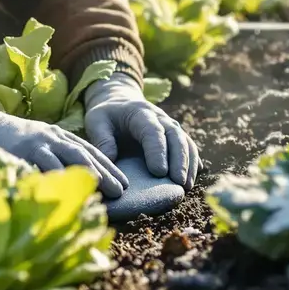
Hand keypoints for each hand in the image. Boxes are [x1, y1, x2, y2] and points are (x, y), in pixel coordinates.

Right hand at [0, 96, 128, 197]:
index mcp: (56, 135)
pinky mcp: (18, 151)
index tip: (124, 183)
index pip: (89, 150)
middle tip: (121, 191)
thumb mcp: (35, 140)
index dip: (108, 166)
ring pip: (66, 160)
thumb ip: (52, 155)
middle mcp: (50, 137)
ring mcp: (34, 143)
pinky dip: (53, 179)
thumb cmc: (5, 137)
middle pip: (84, 155)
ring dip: (86, 175)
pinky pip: (38, 167)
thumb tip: (74, 181)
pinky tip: (65, 193)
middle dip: (105, 172)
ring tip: (102, 191)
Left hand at [84, 74, 199, 189]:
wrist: (120, 103)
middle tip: (179, 182)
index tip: (159, 172)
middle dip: (180, 160)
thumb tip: (111, 160)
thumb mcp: (96, 121)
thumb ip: (102, 139)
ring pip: (186, 142)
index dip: (158, 151)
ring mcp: (170, 126)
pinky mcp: (175, 135)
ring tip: (186, 186)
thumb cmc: (107, 115)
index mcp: (140, 113)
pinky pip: (188, 147)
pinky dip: (192, 162)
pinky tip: (191, 179)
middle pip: (175, 136)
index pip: (153, 131)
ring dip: (189, 163)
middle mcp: (160, 118)